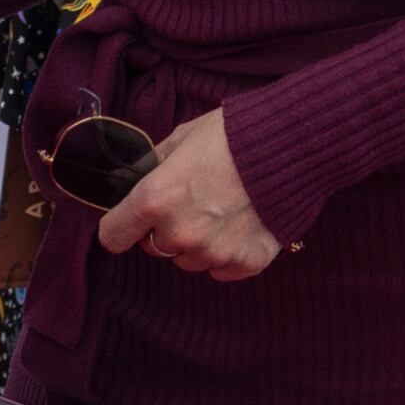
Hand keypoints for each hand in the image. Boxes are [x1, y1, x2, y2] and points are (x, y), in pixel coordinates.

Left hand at [94, 110, 281, 279]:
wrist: (292, 144)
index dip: (120, 226)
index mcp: (155, 200)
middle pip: (154, 247)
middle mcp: (180, 233)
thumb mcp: (181, 139)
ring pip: (188, 260)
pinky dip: (228, 251)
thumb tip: (139, 178)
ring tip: (221, 209)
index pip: (113, 236)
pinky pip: (222, 269)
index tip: (129, 221)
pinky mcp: (246, 262)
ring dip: (197, 242)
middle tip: (192, 201)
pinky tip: (242, 223)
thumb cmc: (233, 135)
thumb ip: (155, 166)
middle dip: (166, 228)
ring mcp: (214, 252)